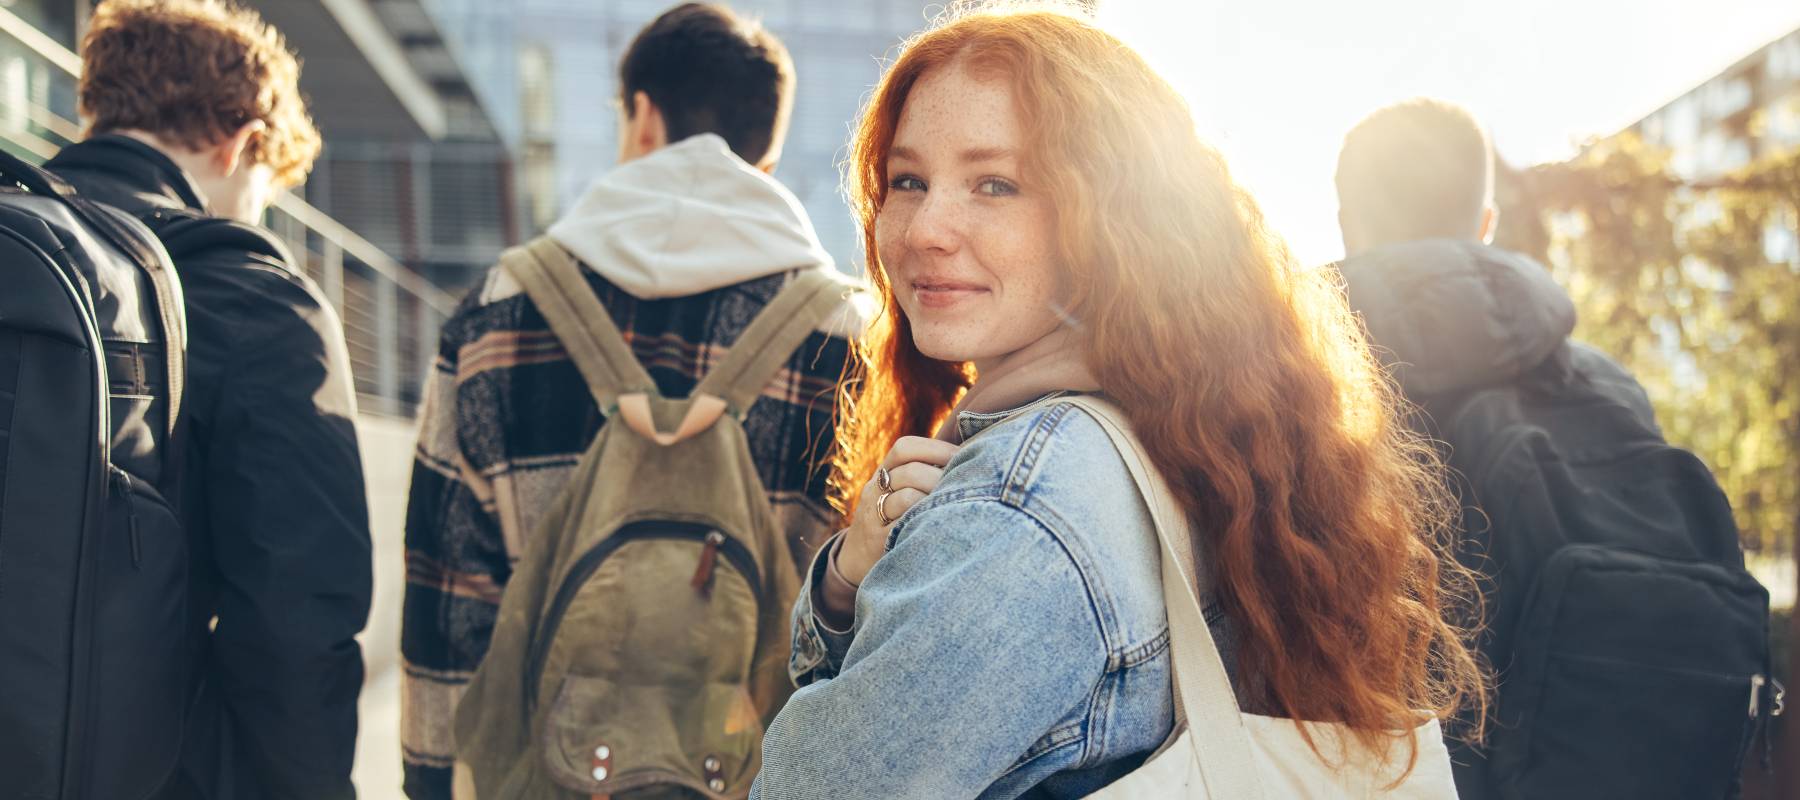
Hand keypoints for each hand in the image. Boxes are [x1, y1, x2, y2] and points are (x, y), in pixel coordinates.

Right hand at [838, 436, 958, 584]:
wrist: (855, 557)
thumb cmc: (889, 519)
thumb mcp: (894, 491)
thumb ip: (921, 474)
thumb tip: (967, 456)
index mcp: (882, 474)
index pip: (904, 448)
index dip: (936, 448)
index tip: (961, 455)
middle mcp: (874, 491)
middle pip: (910, 472)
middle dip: (941, 477)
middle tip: (965, 485)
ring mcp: (874, 516)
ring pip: (907, 497)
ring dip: (936, 500)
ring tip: (955, 505)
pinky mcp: (879, 542)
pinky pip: (904, 527)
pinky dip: (925, 522)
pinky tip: (942, 524)